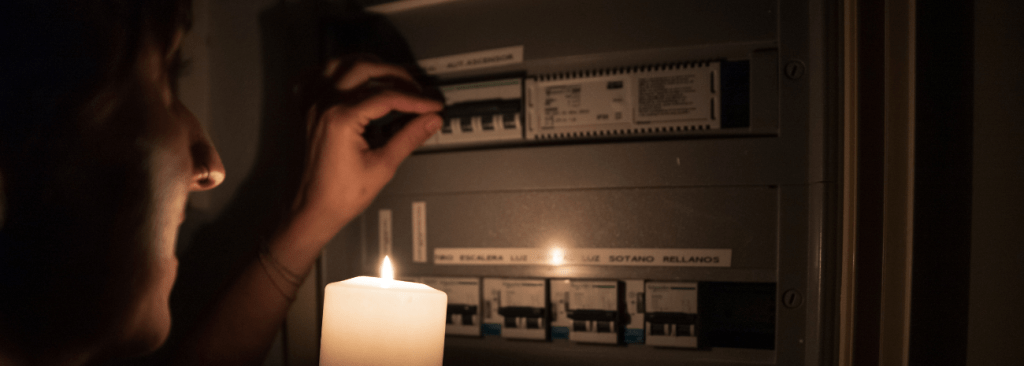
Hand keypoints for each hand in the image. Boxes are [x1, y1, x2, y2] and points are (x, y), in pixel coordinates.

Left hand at [290, 58, 441, 241]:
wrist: (312, 210)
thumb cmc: (340, 196)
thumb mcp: (383, 166)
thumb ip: (408, 137)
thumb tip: (431, 121)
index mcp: (341, 118)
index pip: (387, 96)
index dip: (415, 99)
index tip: (432, 105)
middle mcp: (324, 106)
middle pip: (364, 69)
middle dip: (395, 74)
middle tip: (416, 88)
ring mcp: (312, 107)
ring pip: (339, 65)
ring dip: (367, 65)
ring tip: (390, 75)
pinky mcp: (307, 113)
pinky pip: (316, 78)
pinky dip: (334, 73)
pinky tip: (350, 79)